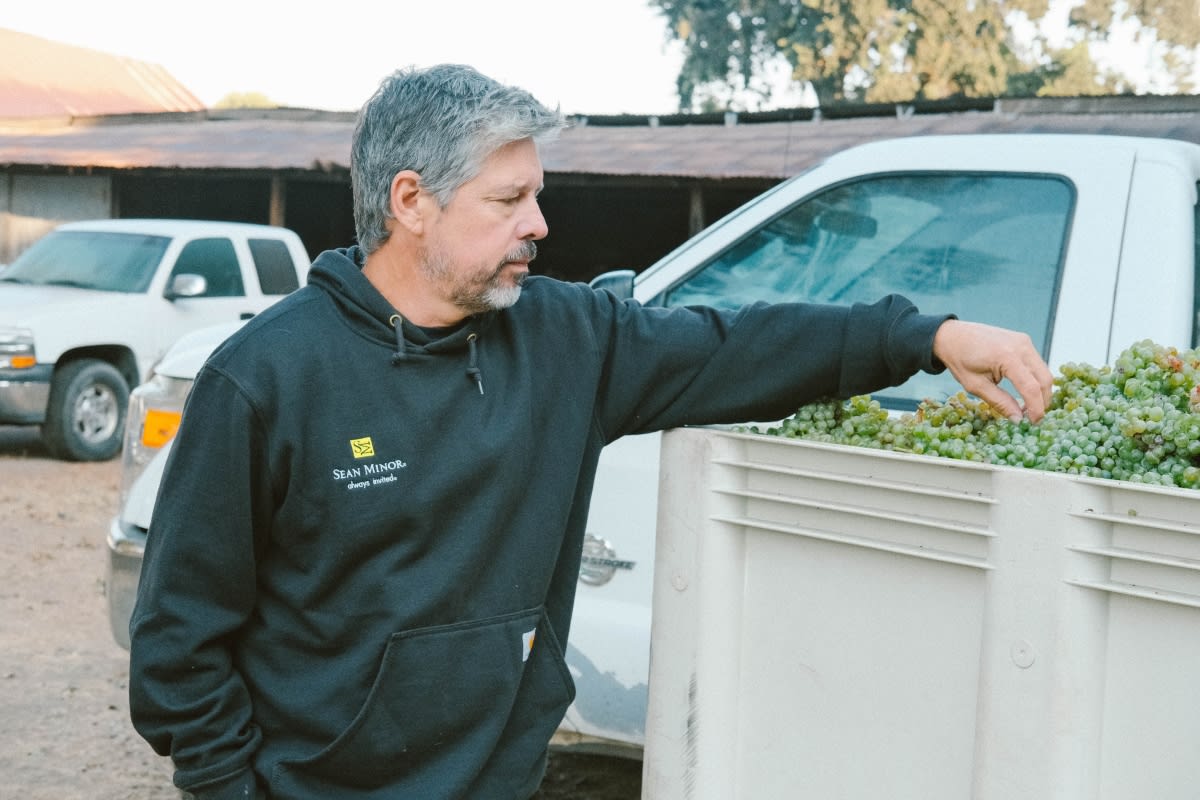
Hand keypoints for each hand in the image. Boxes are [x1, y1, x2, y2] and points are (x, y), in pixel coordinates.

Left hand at [932, 320, 1053, 422]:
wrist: (953, 336)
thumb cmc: (960, 360)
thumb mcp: (975, 386)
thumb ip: (999, 402)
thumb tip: (1018, 419)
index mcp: (1007, 357)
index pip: (1031, 387)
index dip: (1036, 408)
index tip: (1034, 423)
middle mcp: (1021, 346)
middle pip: (1045, 379)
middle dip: (1043, 401)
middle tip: (1033, 418)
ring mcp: (1024, 341)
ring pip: (1044, 371)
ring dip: (1040, 391)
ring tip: (1027, 407)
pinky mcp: (1024, 340)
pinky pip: (1037, 363)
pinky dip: (1035, 379)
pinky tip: (1025, 391)